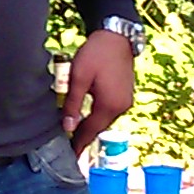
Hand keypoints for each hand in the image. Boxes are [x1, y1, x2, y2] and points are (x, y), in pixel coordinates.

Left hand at [61, 28, 136, 148]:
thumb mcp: (78, 77)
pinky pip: (110, 111)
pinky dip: (98, 117)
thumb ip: (72, 103)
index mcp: (109, 105)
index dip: (79, 144)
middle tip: (69, 147)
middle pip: (98, 128)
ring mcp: (126, 101)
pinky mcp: (126, 94)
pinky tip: (88, 118)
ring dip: (91, 126)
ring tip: (76, 134)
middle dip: (84, 137)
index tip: (70, 157)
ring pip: (104, 120)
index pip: (90, 131)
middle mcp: (121, 107)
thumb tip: (67, 127)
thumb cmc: (96, 53)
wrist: (117, 36)